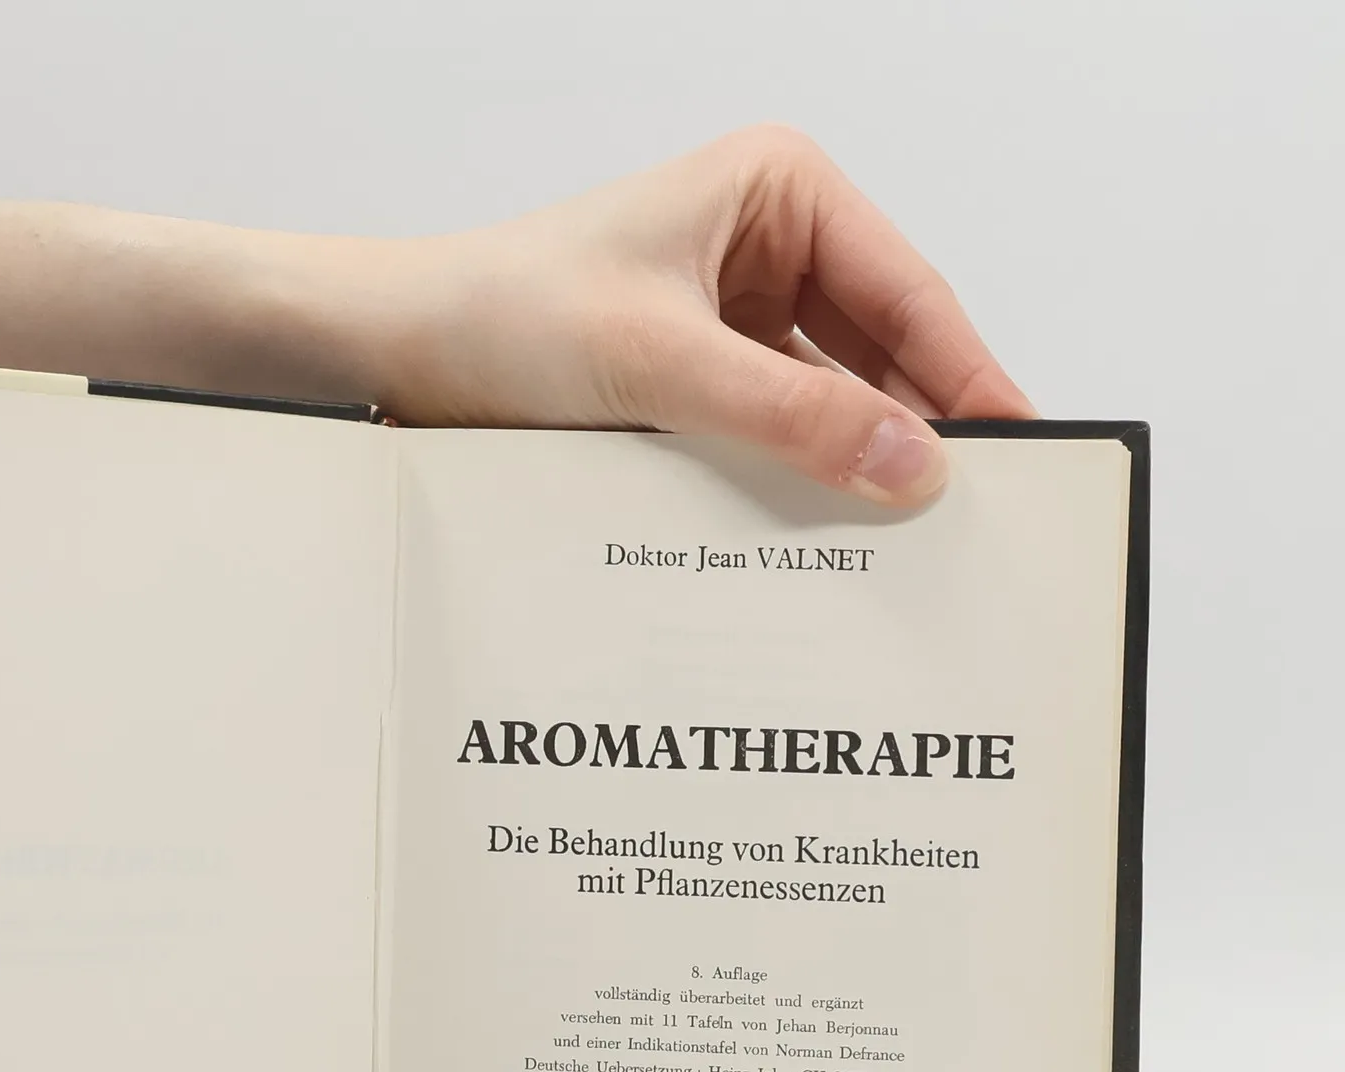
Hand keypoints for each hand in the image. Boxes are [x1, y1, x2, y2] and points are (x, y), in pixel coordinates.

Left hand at [363, 125, 1033, 502]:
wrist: (400, 350)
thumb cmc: (505, 314)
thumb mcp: (658, 363)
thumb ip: (789, 415)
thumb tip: (911, 462)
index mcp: (778, 190)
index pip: (905, 293)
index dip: (964, 377)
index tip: (1014, 452)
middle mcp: (766, 241)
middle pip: (878, 348)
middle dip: (914, 426)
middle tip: (971, 515)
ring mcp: (733, 311)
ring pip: (828, 395)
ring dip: (854, 460)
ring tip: (904, 538)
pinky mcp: (698, 374)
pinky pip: (775, 427)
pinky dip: (796, 474)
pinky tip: (821, 530)